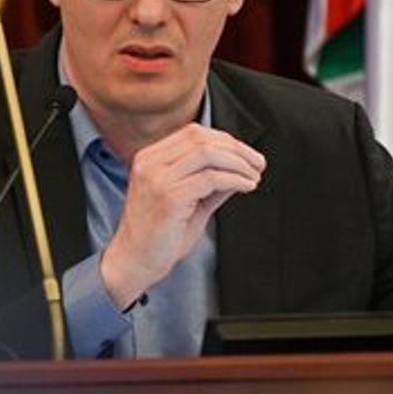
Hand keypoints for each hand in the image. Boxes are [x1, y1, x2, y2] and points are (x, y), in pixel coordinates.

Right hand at [100, 123, 264, 308]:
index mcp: (150, 158)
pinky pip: (210, 179)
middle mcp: (150, 163)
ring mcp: (157, 178)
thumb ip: (210, 183)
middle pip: (201, 139)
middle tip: (258, 164)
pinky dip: (234, 179)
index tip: (247, 154)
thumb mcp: (187, 200)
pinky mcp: (169, 197)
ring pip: (207, 154)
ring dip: (238, 163)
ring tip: (254, 176)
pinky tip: (246, 186)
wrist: (134, 260)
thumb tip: (240, 168)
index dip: (225, 140)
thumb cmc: (157, 234)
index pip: (193, 133)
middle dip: (237, 149)